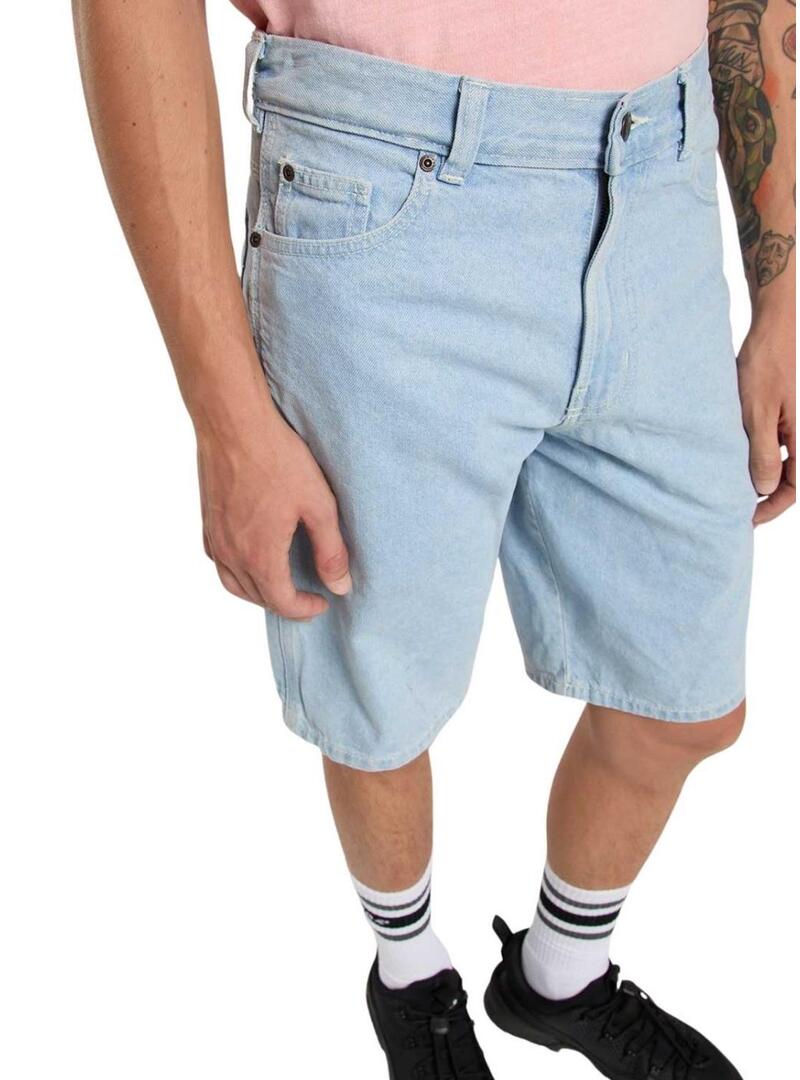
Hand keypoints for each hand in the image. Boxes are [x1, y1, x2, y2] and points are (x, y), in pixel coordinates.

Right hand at [197, 408, 351, 616]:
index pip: (282, 603)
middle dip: (285, 603)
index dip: (305, 610)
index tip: (324, 601)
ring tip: (282, 584)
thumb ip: (331, 550)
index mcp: (260, 555)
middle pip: (257, 597)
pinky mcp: (206, 521)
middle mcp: (231, 554)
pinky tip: (252, 558)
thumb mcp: (318, 505)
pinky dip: (237, 572)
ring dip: (259, 592)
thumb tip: (340, 586)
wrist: (233, 423)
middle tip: (308, 595)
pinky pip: (219, 562)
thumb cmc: (276, 458)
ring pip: (233, 584)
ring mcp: (214, 538)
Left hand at [737, 316, 795, 524]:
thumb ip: (762, 452)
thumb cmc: (768, 362)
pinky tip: (735, 453)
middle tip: (733, 505)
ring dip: (759, 473)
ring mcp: (796, 421)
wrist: (777, 323)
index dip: (771, 507)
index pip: (795, 487)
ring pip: (781, 460)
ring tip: (729, 481)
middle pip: (788, 477)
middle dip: (764, 494)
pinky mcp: (786, 411)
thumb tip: (762, 488)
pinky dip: (759, 452)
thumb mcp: (757, 411)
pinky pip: (776, 441)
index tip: (746, 518)